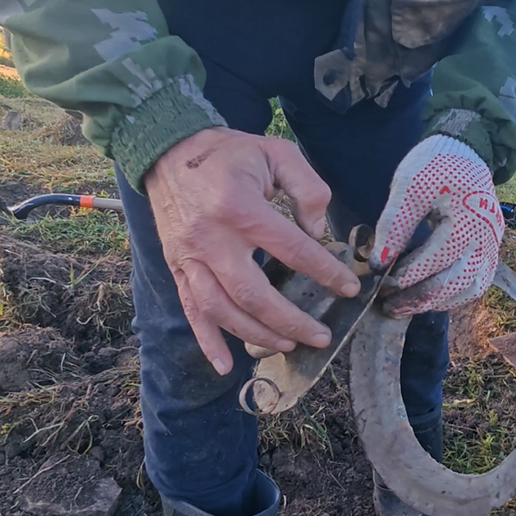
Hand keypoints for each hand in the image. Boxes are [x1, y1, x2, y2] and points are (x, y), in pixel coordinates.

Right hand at [144, 127, 361, 373]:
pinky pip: (191, 311)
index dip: (324, 272)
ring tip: (289, 344)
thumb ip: (307, 188)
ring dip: (258, 334)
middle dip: (292, 321)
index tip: (348, 288)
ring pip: (224, 310)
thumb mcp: (276, 152)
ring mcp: (190, 257)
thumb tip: (318, 232)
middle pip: (255, 295)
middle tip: (321, 335)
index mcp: (241, 208)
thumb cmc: (228, 153)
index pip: (292, 250)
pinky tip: (226, 366)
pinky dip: (208, 342)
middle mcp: (212, 239)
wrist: (167, 149)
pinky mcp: (177, 267)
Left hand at [371, 135, 503, 315]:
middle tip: (390, 305)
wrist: (464, 152)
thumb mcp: (408, 186)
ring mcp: (493, 245)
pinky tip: (428, 298)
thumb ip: (395, 223)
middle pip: (458, 280)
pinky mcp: (490, 251)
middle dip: (421, 297)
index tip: (381, 281)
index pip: (439, 256)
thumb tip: (380, 262)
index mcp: (469, 216)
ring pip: (470, 288)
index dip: (410, 273)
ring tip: (406, 306)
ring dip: (438, 302)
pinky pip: (476, 283)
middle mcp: (487, 236)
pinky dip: (452, 295)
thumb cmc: (434, 166)